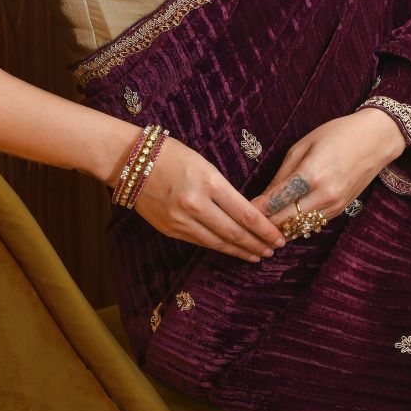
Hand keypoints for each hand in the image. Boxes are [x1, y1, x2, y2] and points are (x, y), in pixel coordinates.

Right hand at [127, 135, 287, 262]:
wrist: (131, 161)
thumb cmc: (171, 154)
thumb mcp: (204, 164)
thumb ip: (223, 189)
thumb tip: (245, 212)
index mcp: (209, 182)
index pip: (245, 213)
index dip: (265, 229)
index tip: (279, 236)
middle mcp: (196, 204)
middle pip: (234, 232)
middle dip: (257, 243)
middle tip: (273, 250)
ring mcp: (181, 219)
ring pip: (217, 242)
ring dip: (240, 251)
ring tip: (256, 255)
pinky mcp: (170, 229)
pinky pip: (199, 242)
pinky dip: (218, 247)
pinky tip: (229, 250)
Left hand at [248, 106, 405, 235]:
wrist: (376, 140)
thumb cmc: (337, 134)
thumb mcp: (303, 146)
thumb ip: (282, 174)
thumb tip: (262, 197)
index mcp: (312, 175)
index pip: (277, 201)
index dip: (256, 209)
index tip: (238, 211)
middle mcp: (324, 195)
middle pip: (286, 220)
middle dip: (264, 224)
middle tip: (245, 225)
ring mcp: (335, 206)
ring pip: (299, 228)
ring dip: (279, 229)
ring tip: (260, 229)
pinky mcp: (341, 211)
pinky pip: (313, 225)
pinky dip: (296, 226)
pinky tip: (283, 224)